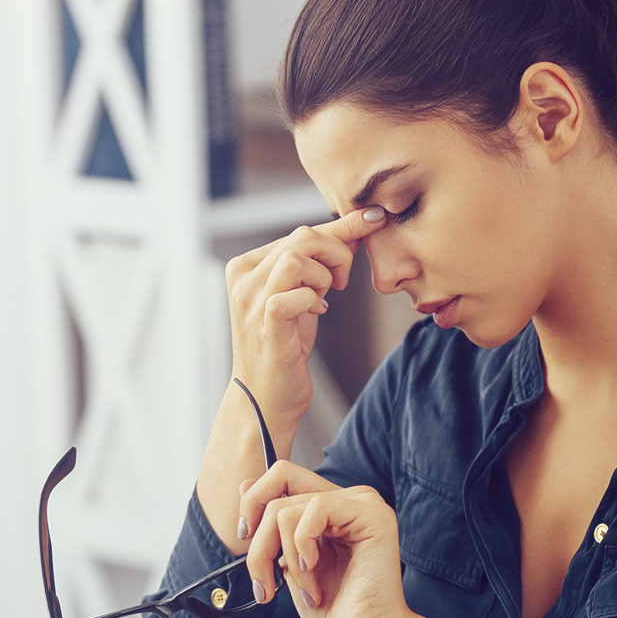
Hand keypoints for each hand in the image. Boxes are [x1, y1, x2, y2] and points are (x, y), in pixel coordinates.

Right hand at [225, 207, 385, 428]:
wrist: (266, 398)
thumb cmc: (285, 346)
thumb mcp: (304, 295)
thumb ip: (321, 263)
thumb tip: (358, 228)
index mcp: (247, 266)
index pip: (298, 232)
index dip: (341, 228)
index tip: (374, 219)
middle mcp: (243, 279)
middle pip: (301, 238)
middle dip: (337, 254)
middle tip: (342, 281)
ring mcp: (249, 301)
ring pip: (297, 258)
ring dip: (324, 276)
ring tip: (325, 297)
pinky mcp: (264, 324)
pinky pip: (295, 294)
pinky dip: (313, 300)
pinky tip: (317, 313)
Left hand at [239, 461, 408, 617]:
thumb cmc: (336, 611)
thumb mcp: (289, 563)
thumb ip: (273, 527)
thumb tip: (244, 486)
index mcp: (331, 508)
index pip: (282, 476)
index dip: (253, 502)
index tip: (245, 538)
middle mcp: (348, 499)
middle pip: (277, 491)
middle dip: (259, 543)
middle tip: (265, 580)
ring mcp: (363, 504)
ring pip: (287, 508)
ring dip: (284, 558)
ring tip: (306, 588)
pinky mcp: (373, 515)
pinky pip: (316, 509)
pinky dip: (303, 548)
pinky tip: (316, 572)